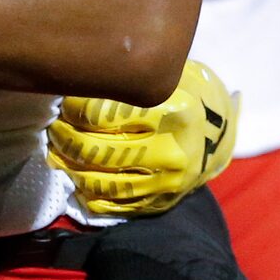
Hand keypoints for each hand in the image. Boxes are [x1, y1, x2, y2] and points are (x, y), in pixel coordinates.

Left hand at [48, 58, 238, 215]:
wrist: (224, 131)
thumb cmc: (184, 93)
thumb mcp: (165, 74)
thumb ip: (126, 78)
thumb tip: (74, 77)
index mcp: (171, 110)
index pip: (99, 114)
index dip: (71, 110)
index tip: (64, 104)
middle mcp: (171, 148)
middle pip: (95, 151)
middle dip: (64, 140)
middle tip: (54, 129)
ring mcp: (169, 181)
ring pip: (101, 182)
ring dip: (71, 169)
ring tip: (59, 154)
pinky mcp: (163, 202)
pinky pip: (115, 205)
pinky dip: (89, 194)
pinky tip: (77, 177)